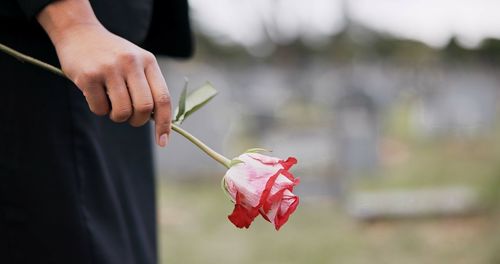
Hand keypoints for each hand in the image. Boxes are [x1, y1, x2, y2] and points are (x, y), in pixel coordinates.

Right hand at [37, 0, 170, 146]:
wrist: (79, 31)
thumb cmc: (112, 54)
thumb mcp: (136, 61)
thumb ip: (148, 86)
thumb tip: (157, 120)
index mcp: (148, 61)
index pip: (163, 98)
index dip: (165, 123)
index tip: (163, 141)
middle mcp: (131, 63)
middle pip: (144, 108)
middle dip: (137, 121)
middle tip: (129, 117)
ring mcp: (109, 69)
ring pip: (122, 112)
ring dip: (117, 117)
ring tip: (112, 104)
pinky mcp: (88, 76)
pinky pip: (99, 109)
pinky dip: (99, 110)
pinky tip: (95, 95)